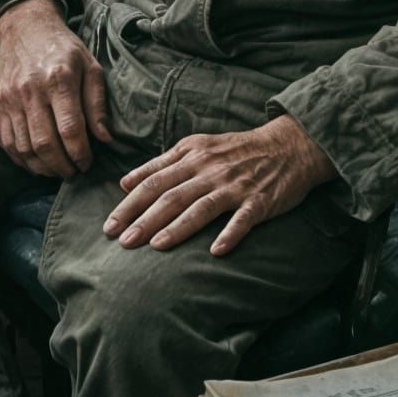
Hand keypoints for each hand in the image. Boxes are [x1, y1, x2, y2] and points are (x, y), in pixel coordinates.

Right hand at [0, 0, 110, 177]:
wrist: (25, 28)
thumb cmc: (64, 49)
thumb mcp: (90, 66)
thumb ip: (97, 103)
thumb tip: (104, 139)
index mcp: (59, 79)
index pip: (70, 129)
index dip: (80, 154)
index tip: (87, 163)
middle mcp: (31, 90)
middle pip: (45, 144)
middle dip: (62, 166)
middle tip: (74, 172)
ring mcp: (10, 98)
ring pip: (24, 148)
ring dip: (42, 168)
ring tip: (57, 170)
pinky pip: (6, 142)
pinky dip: (22, 159)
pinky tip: (36, 162)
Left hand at [104, 115, 335, 255]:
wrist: (288, 145)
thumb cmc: (237, 150)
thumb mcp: (197, 147)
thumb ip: (161, 163)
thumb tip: (125, 181)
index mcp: (192, 155)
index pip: (153, 180)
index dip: (129, 203)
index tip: (109, 225)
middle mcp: (210, 169)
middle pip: (171, 195)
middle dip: (144, 219)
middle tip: (123, 241)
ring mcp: (235, 185)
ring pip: (201, 207)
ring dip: (178, 227)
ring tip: (156, 246)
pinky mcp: (259, 200)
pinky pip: (243, 219)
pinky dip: (230, 234)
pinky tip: (216, 251)